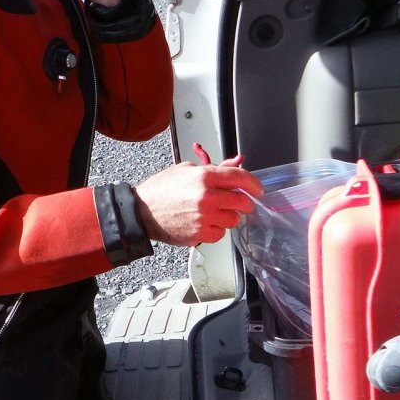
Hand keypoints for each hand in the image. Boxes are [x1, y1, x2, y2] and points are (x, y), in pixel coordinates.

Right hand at [133, 162, 262, 245]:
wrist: (141, 212)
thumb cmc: (161, 190)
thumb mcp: (186, 170)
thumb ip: (213, 170)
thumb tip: (234, 165)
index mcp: (204, 177)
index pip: (240, 178)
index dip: (253, 184)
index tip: (258, 189)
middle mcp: (207, 197)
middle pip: (243, 202)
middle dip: (244, 202)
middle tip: (239, 203)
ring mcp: (204, 218)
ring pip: (234, 220)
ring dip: (229, 216)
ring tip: (213, 212)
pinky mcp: (200, 234)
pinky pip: (221, 233)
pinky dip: (217, 229)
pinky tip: (205, 222)